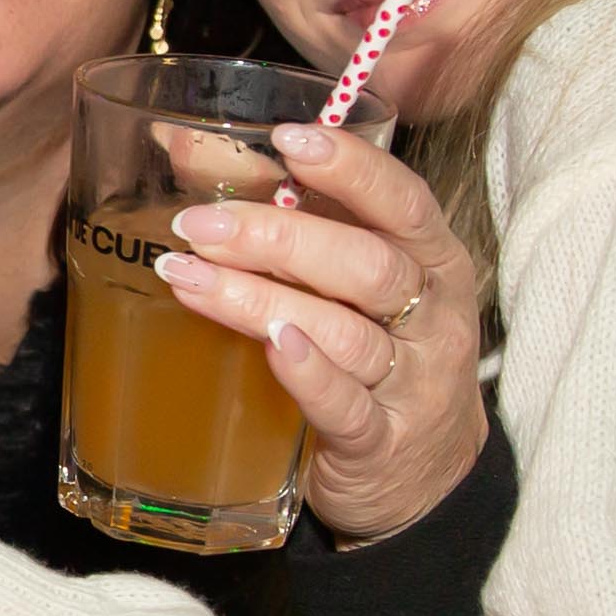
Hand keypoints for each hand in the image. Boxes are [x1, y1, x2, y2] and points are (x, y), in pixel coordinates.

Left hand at [154, 119, 490, 542]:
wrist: (421, 477)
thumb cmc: (374, 352)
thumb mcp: (353, 284)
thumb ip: (292, 218)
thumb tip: (182, 144)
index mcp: (432, 262)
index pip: (403, 202)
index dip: (351, 168)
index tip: (288, 139)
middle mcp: (433, 317)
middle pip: (367, 264)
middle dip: (279, 236)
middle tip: (199, 224)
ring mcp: (413, 384)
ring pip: (344, 331)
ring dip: (261, 300)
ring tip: (190, 278)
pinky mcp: (382, 443)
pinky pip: (345, 406)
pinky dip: (308, 374)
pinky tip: (271, 346)